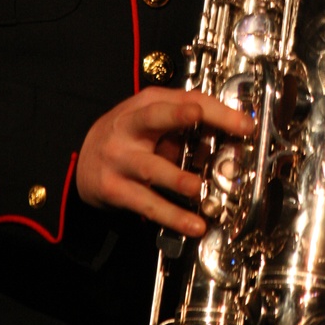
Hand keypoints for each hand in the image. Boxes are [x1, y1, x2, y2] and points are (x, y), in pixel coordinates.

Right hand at [76, 87, 253, 236]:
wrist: (80, 160)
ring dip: (178, 178)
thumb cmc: (127, 139)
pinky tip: (193, 225)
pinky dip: (172, 216)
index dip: (215, 110)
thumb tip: (229, 142)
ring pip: (151, 168)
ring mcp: (119, 159)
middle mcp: (129, 128)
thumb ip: (184, 128)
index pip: (183, 100)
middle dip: (176, 115)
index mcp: (144, 106)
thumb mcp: (150, 123)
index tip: (244, 124)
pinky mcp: (113, 189)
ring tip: (198, 189)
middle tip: (198, 116)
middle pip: (153, 116)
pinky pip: (146, 204)